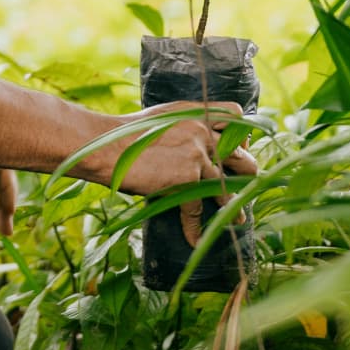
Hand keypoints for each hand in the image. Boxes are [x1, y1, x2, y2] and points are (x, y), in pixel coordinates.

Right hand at [101, 101, 256, 243]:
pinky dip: (196, 226)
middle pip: (239, 152)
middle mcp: (200, 129)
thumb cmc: (121, 136)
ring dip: (233, 204)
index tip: (237, 148)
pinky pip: (197, 207)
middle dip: (246, 171)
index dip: (240, 133)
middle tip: (244, 184)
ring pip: (226, 184)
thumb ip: (182, 128)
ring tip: (238, 218)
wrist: (104, 146)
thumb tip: (192, 147)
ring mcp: (196, 153)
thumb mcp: (159, 120)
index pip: (233, 115)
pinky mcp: (188, 177)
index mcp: (194, 111)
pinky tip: (194, 239)